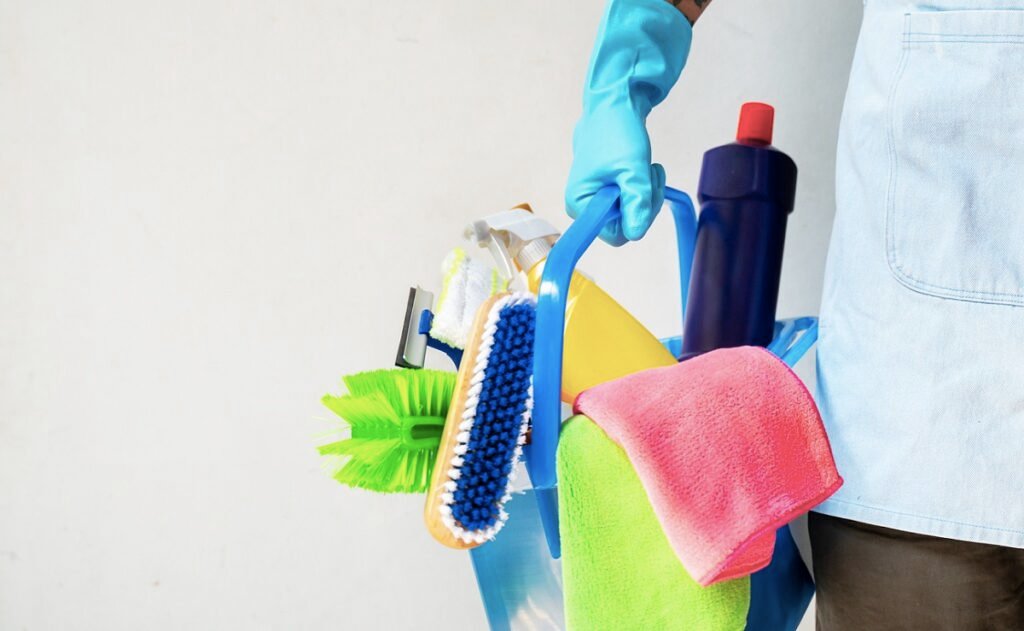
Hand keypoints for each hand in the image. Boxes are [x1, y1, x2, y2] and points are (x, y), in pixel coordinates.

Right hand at [565, 0, 691, 244]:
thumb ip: (636, 203)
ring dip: (647, 192)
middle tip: (649, 174)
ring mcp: (595, 196)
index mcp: (580, 203)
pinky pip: (630, 199)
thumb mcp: (632, 169)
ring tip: (647, 167)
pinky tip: (643, 169)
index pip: (615, 234)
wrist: (615, 101)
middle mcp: (583, 204)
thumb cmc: (616, 131)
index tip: (644, 192)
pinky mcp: (606, 187)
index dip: (636, 217)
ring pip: (631, 212)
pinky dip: (642, 186)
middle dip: (644, 202)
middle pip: (624, 224)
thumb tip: (636, 233)